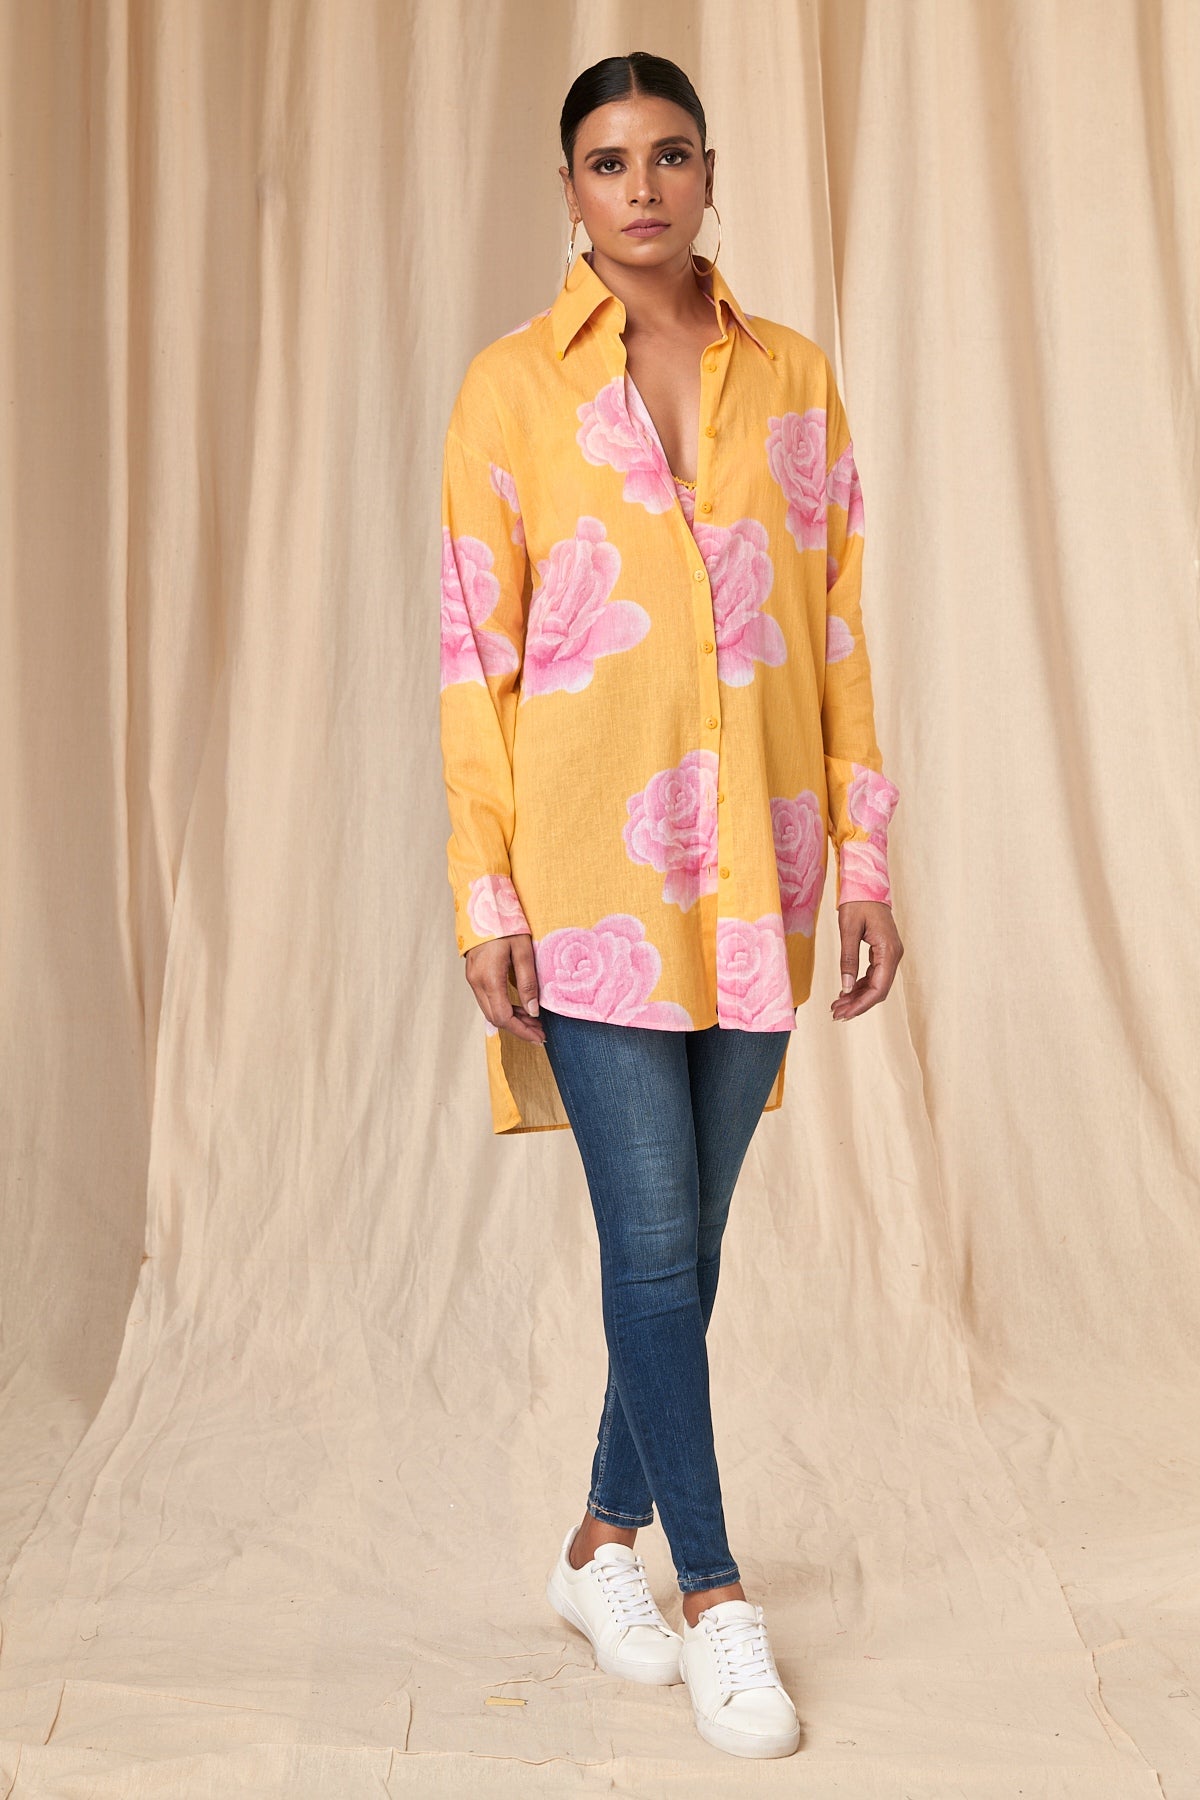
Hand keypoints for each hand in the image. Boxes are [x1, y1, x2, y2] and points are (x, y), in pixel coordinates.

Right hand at [464, 933, 545, 1044]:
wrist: (482, 903)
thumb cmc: (505, 923)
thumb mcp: (523, 950)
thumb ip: (528, 982)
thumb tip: (533, 1011)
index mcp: (489, 978)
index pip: (504, 1017)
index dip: (522, 1031)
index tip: (540, 1037)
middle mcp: (476, 982)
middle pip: (495, 1018)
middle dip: (518, 1029)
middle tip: (540, 1031)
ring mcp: (472, 979)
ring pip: (490, 1011)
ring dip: (511, 1019)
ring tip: (534, 1021)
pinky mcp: (473, 975)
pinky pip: (487, 1000)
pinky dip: (503, 1008)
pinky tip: (519, 1007)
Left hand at [831, 901, 902, 1020]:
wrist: (866, 883)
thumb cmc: (858, 902)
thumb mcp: (848, 929)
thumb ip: (848, 959)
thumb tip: (846, 987)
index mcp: (888, 950)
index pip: (878, 987)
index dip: (861, 1004)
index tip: (843, 1013)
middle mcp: (894, 955)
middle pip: (878, 990)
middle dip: (858, 1004)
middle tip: (836, 1014)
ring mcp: (890, 954)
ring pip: (876, 984)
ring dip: (857, 997)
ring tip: (837, 1006)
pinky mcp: (883, 952)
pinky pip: (874, 975)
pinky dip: (859, 985)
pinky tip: (845, 992)